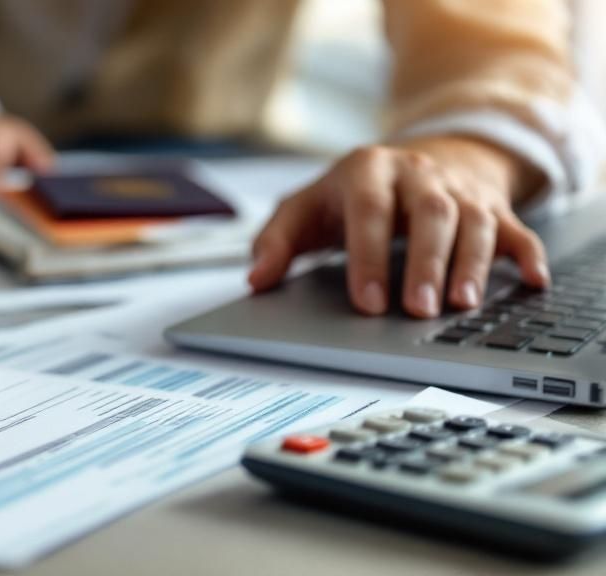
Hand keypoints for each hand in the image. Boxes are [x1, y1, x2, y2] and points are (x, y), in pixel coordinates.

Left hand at [248, 136, 549, 317]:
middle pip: (430, 213)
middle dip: (424, 262)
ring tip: (461, 305)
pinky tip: (531, 282)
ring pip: (474, 220)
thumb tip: (256, 281)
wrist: (409, 163)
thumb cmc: (350, 196)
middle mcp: (417, 174)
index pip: (369, 211)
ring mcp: (458, 188)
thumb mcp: (304, 210)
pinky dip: (525, 254)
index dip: (368, 256)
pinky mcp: (490, 206)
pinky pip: (515, 227)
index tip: (367, 302)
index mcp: (366, 171)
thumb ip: (276, 242)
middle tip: (417, 311)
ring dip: (471, 263)